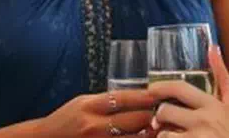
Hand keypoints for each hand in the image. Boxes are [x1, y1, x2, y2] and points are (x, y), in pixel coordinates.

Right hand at [36, 89, 157, 136]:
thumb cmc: (66, 120)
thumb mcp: (82, 102)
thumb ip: (105, 101)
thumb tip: (135, 98)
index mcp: (90, 106)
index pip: (124, 98)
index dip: (144, 96)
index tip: (159, 95)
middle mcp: (94, 124)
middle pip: (135, 119)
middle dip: (151, 116)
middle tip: (163, 114)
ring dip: (148, 133)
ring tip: (158, 129)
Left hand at [150, 47, 228, 137]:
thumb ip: (222, 77)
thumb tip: (213, 47)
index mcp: (214, 106)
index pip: (179, 88)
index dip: (160, 87)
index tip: (151, 90)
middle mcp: (205, 121)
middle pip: (165, 111)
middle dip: (160, 117)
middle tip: (160, 123)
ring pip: (164, 134)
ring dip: (164, 136)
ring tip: (173, 136)